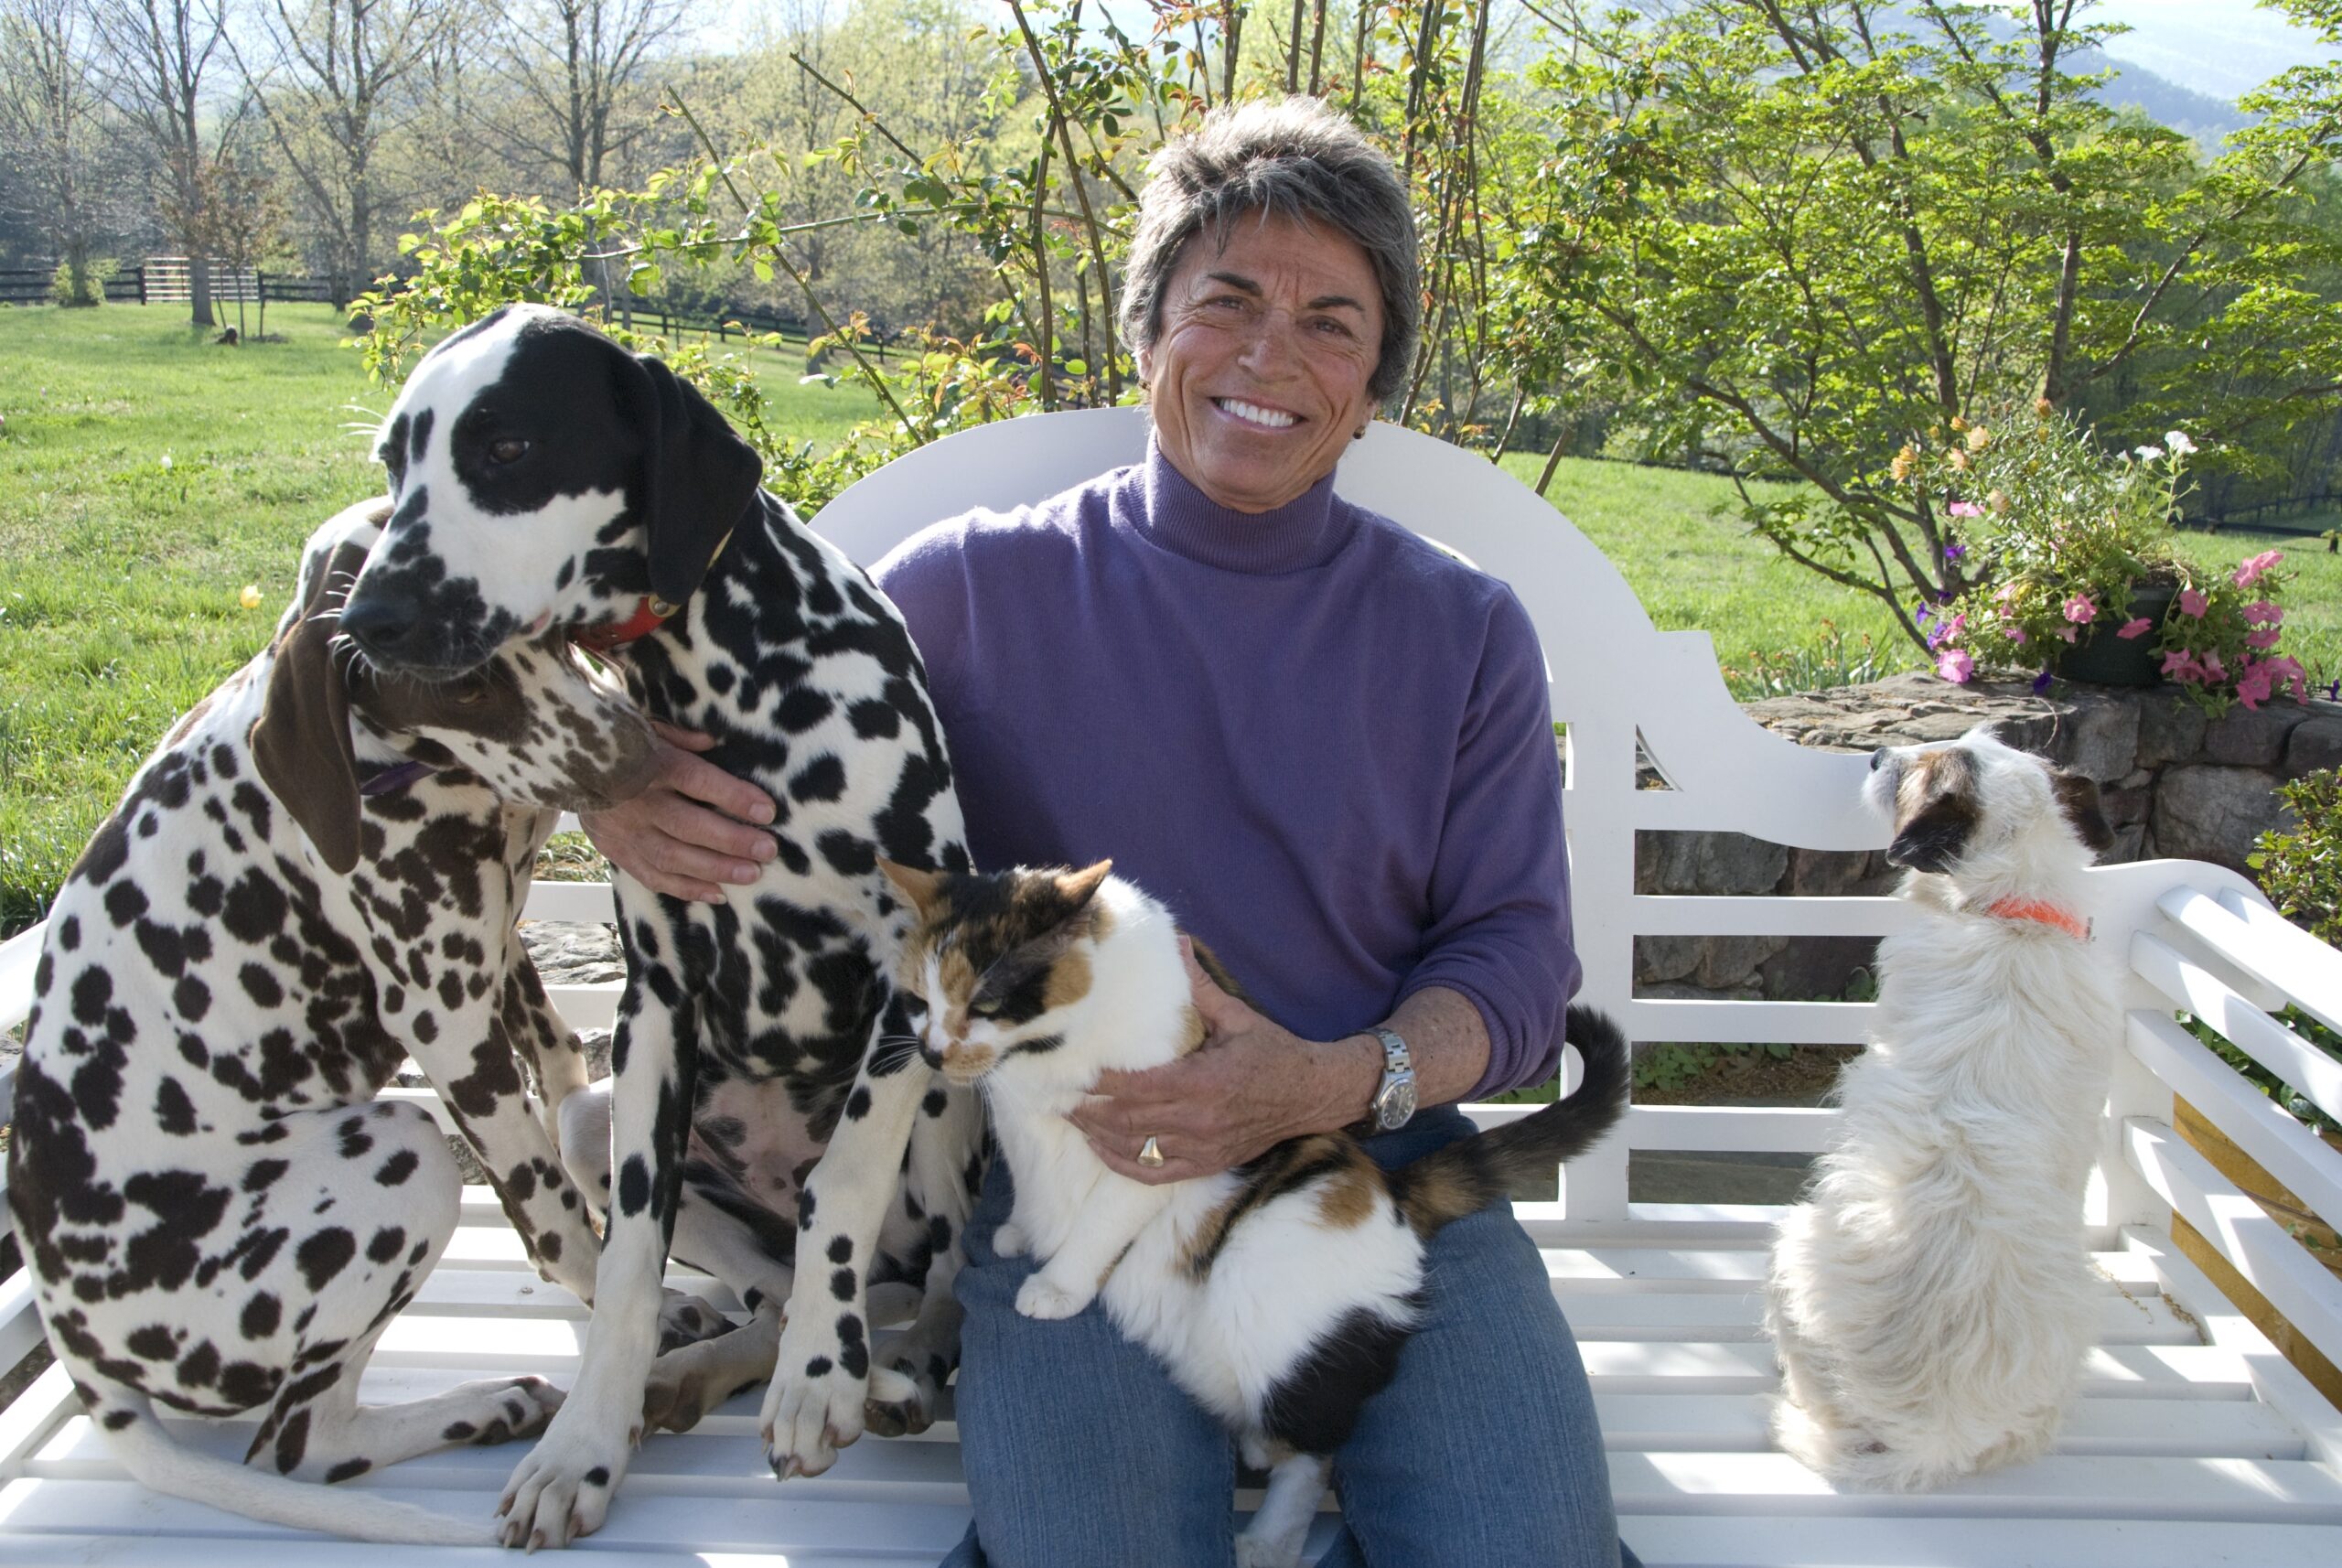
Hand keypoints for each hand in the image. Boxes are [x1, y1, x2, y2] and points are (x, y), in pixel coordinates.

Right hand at [579, 722, 777, 901]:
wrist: (562, 766)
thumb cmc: (618, 744)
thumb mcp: (646, 727)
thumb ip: (681, 736)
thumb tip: (714, 742)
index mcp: (648, 763)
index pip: (697, 780)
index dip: (733, 796)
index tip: (767, 811)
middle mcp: (637, 800)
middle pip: (689, 825)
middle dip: (732, 840)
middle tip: (767, 850)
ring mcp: (624, 830)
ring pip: (673, 857)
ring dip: (715, 869)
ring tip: (751, 874)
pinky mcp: (615, 851)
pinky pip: (652, 876)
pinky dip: (686, 888)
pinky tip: (717, 894)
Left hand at [1067, 939, 1377, 1184]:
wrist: (1312, 1094)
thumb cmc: (1274, 1052)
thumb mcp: (1237, 1016)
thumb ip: (1199, 987)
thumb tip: (1175, 942)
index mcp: (1204, 1082)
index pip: (1137, 1087)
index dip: (1101, 1081)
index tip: (1074, 1069)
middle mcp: (1199, 1120)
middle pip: (1126, 1120)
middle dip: (1087, 1108)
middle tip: (1056, 1094)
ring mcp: (1202, 1148)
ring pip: (1134, 1148)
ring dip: (1096, 1134)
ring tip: (1069, 1116)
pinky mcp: (1206, 1163)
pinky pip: (1154, 1173)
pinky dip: (1122, 1162)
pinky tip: (1100, 1147)